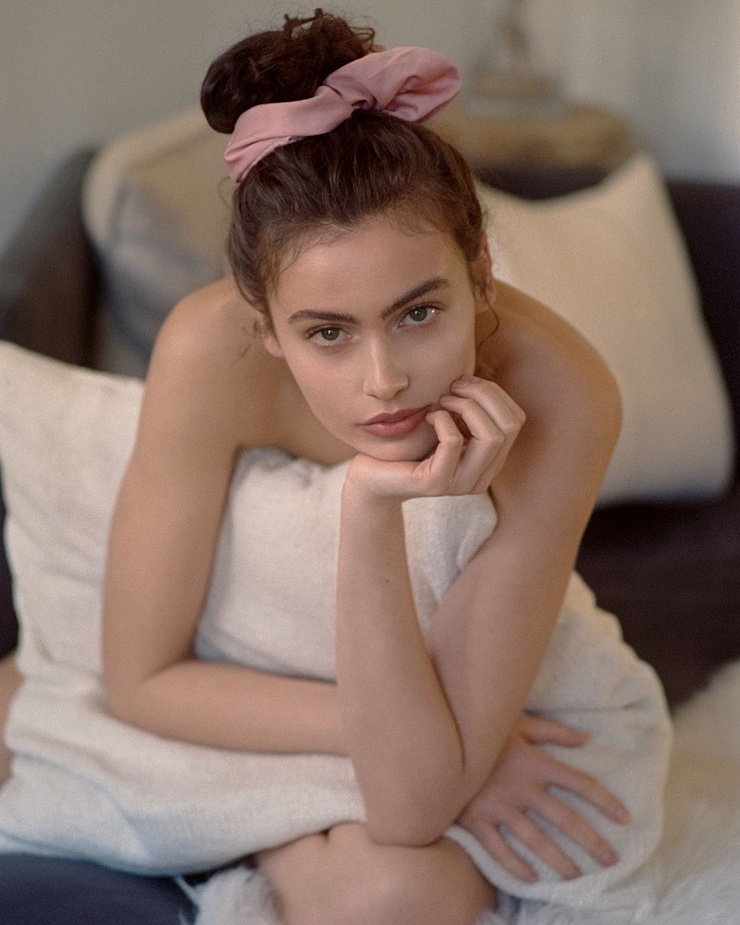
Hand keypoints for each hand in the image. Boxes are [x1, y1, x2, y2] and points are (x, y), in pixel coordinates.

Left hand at [346, 376, 524, 501]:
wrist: (373, 474)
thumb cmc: (410, 444)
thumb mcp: (447, 422)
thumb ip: (469, 409)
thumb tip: (477, 381)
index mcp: (489, 462)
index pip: (515, 420)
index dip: (494, 394)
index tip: (464, 382)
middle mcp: (481, 477)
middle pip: (509, 426)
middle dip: (484, 395)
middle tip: (453, 386)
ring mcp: (461, 484)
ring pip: (491, 436)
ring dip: (466, 406)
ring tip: (441, 400)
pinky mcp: (437, 483)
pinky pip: (453, 442)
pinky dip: (442, 419)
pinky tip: (427, 417)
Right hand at [457, 715, 630, 882]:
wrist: (439, 742)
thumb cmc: (482, 730)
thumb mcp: (517, 722)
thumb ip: (552, 731)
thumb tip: (586, 738)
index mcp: (534, 761)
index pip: (579, 783)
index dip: (605, 800)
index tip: (625, 818)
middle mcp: (521, 787)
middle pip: (565, 819)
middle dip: (592, 842)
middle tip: (612, 860)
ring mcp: (498, 806)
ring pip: (536, 841)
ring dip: (559, 862)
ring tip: (577, 877)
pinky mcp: (476, 820)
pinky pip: (499, 851)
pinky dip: (516, 868)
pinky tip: (532, 879)